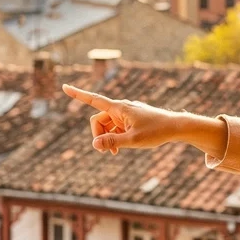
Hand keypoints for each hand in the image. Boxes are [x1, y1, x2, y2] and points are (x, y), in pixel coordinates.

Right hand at [60, 84, 225, 156]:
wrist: (175, 127)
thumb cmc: (156, 131)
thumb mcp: (133, 140)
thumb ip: (113, 142)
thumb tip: (94, 144)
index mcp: (119, 108)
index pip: (94, 100)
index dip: (78, 94)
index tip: (64, 86)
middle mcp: (120, 108)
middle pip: (98, 120)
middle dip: (98, 135)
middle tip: (106, 152)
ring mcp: (125, 114)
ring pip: (106, 125)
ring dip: (107, 138)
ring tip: (115, 153)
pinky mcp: (130, 120)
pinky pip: (115, 128)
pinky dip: (114, 137)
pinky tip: (119, 148)